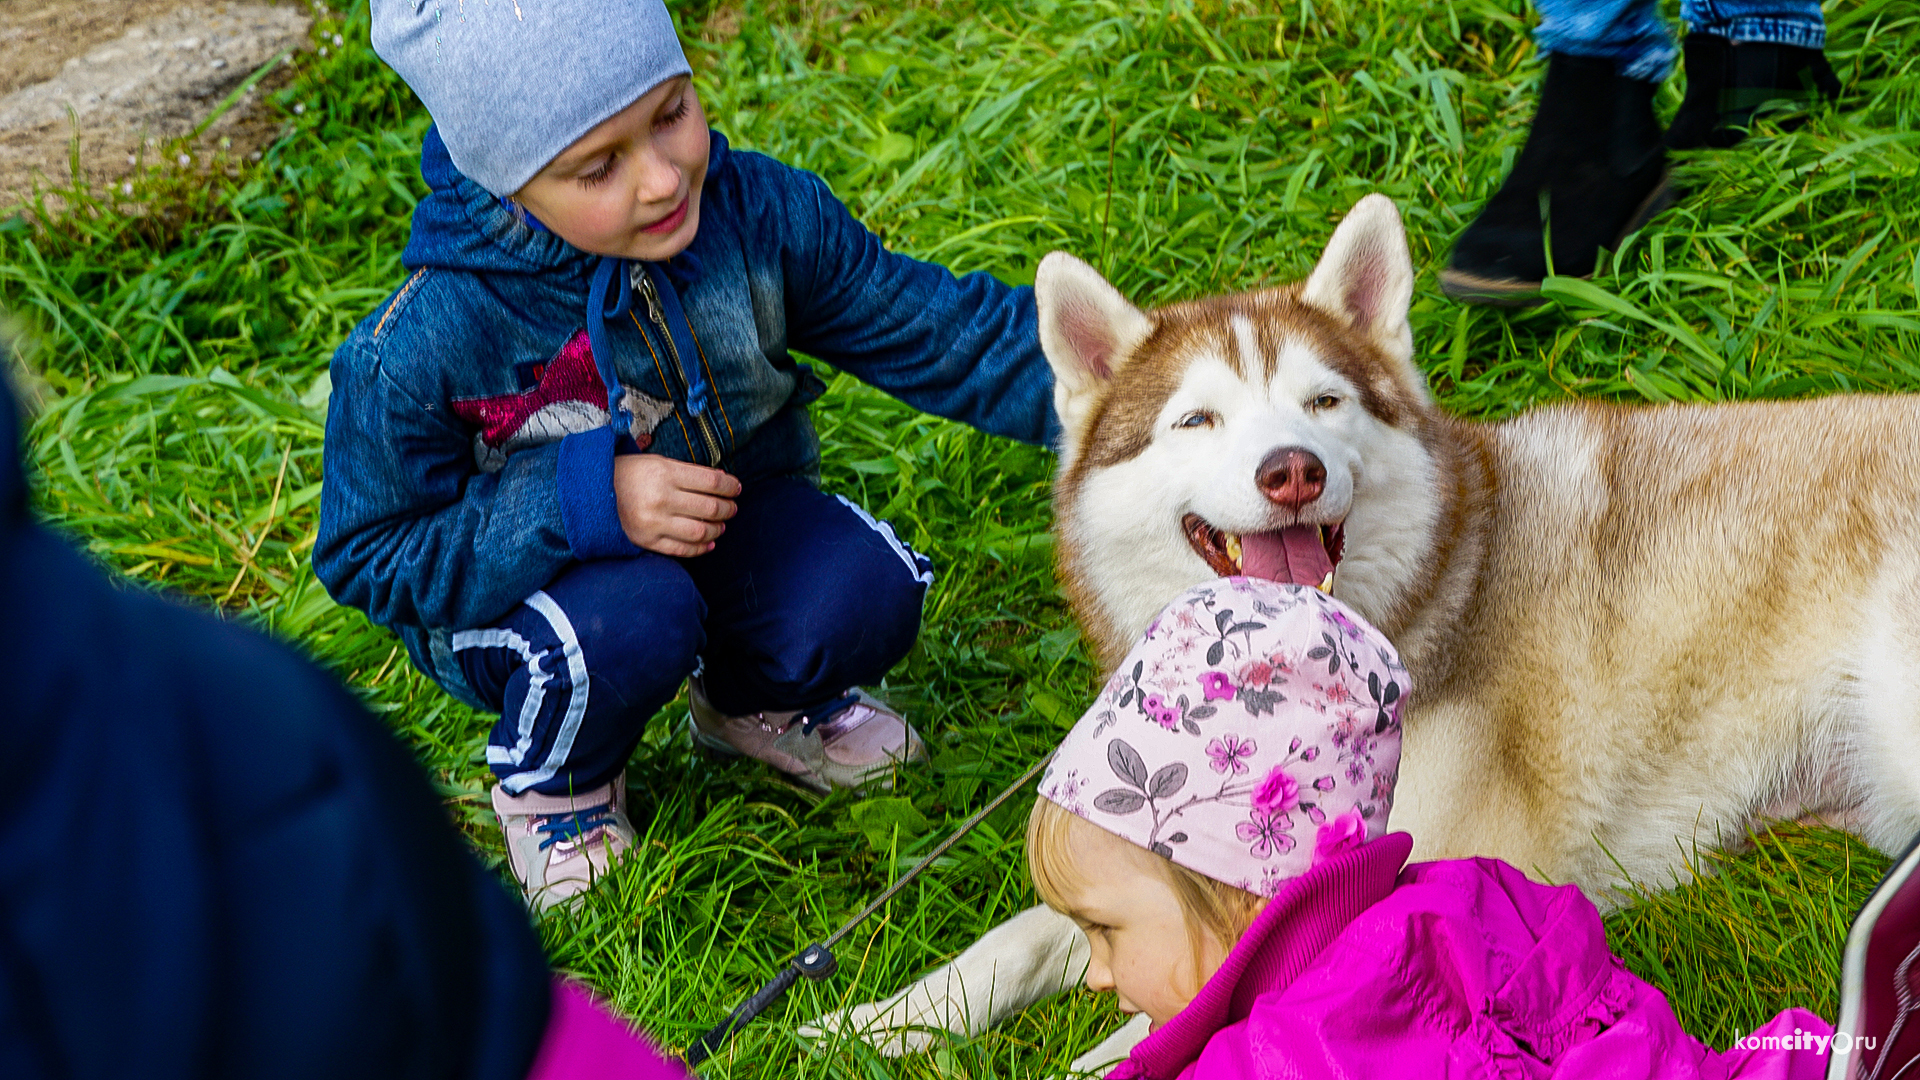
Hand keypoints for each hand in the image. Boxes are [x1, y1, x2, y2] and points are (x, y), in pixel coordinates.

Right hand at [612, 455, 740, 556]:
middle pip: (710, 507)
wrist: (592, 494)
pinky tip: (708, 542)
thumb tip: (721, 482)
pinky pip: (682, 549)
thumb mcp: (656, 462)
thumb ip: (687, 473)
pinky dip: (700, 548)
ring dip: (718, 529)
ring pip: (700, 531)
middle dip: (728, 508)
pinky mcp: (647, 541)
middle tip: (732, 508)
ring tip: (722, 525)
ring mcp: (654, 522)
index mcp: (665, 473)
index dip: (730, 486)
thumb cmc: (629, 475)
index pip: (711, 481)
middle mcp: (661, 498)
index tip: (736, 488)